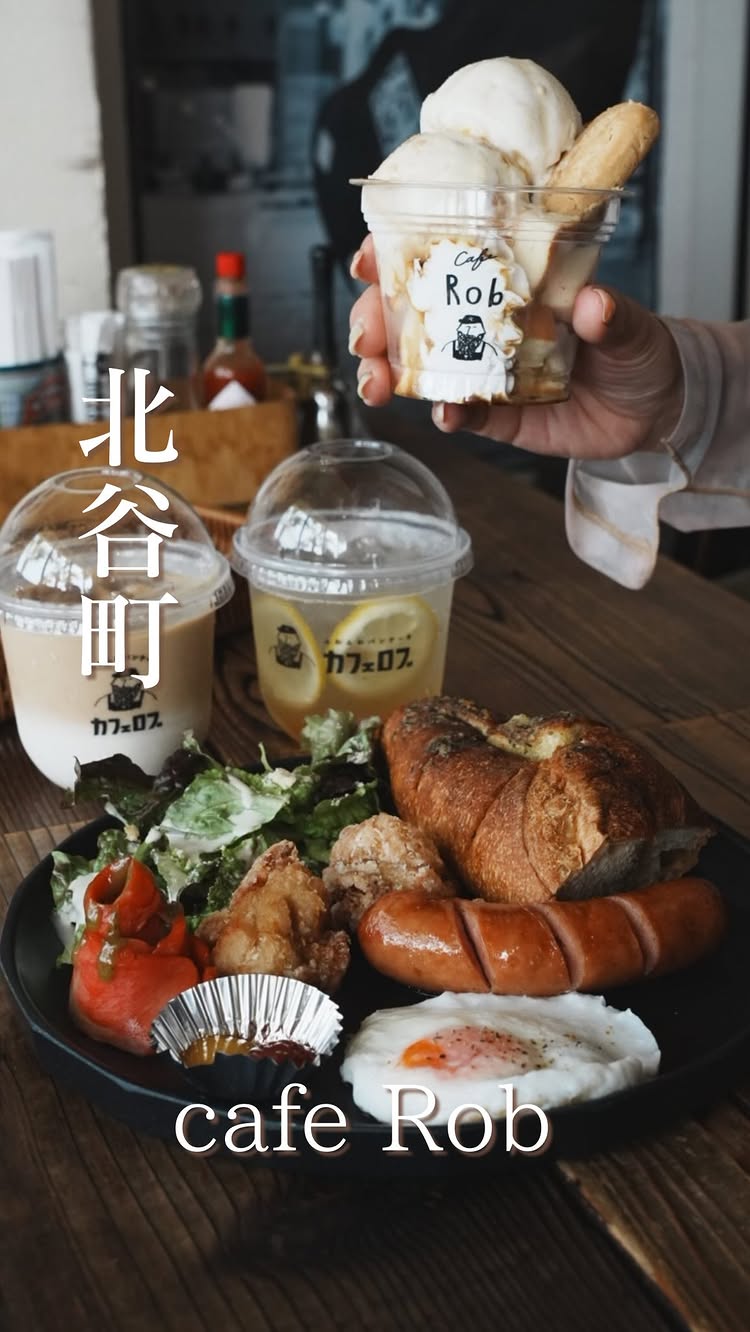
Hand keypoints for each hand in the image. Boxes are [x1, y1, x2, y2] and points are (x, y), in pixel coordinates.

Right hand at [348, 235, 683, 460]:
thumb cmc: (638, 347)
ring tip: (377, 384)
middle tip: (367, 336)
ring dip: (390, 373)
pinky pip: (463, 414)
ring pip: (421, 367)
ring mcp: (488, 370)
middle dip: (374, 322)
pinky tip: (444, 414)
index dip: (394, 253)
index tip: (368, 258)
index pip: (440, 256)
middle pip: (412, 314)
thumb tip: (595, 305)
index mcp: (507, 280)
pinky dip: (448, 415)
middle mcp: (487, 323)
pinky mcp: (500, 416)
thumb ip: (613, 315)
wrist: (656, 410)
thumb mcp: (632, 323)